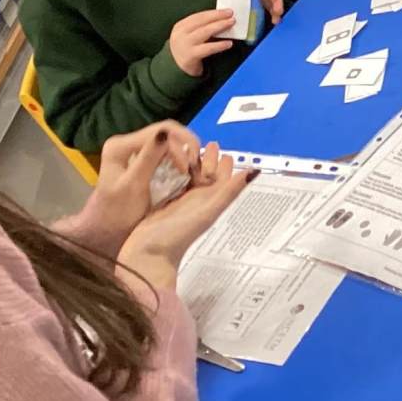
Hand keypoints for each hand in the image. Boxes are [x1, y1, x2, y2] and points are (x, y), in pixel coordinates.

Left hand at [77, 121, 201, 256]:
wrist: (107, 232)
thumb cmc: (118, 214)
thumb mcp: (133, 186)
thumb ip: (148, 158)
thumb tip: (165, 132)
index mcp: (120, 146)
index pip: (158, 132)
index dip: (179, 146)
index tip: (188, 169)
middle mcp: (127, 142)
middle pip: (166, 131)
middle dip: (187, 144)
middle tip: (197, 166)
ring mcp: (136, 149)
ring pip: (170, 138)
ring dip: (186, 150)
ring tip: (195, 168)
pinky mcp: (144, 158)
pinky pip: (168, 149)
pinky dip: (181, 156)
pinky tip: (188, 169)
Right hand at [118, 143, 255, 287]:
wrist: (146, 257)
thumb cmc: (177, 236)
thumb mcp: (207, 212)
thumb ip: (229, 192)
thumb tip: (255, 172)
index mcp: (208, 202)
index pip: (220, 179)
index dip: (223, 164)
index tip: (223, 149)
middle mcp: (195, 202)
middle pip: (205, 177)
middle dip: (208, 160)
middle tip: (209, 143)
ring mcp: (178, 204)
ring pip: (188, 179)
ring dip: (190, 164)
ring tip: (189, 148)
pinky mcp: (161, 205)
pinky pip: (170, 183)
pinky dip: (172, 172)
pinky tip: (167, 163)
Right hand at [168, 9, 234, 77]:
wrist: (176, 69)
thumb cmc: (188, 49)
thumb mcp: (190, 36)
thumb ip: (201, 28)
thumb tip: (222, 19)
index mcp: (180, 26)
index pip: (198, 16)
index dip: (213, 12)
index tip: (226, 10)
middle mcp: (181, 34)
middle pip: (201, 21)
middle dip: (218, 16)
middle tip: (231, 14)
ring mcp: (185, 45)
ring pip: (205, 32)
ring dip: (220, 26)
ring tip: (231, 23)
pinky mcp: (190, 56)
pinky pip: (208, 48)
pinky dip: (219, 45)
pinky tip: (229, 43)